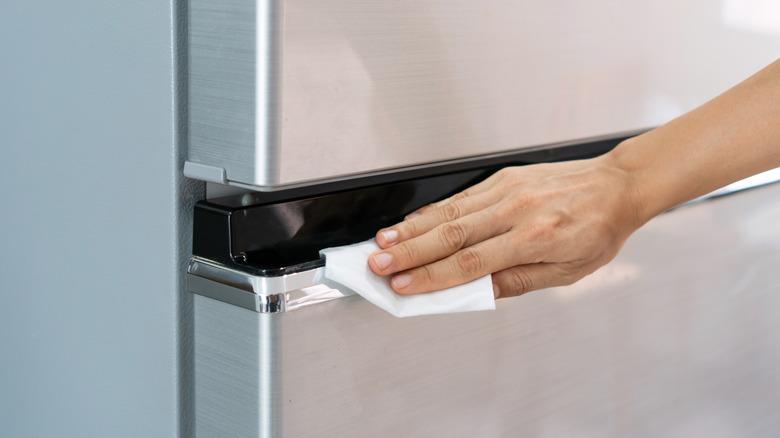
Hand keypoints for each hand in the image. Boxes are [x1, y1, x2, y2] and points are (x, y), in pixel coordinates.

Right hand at [367, 154, 645, 297]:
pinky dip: (431, 210)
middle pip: (451, 234)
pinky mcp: (503, 177)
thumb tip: (476, 292)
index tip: (404, 287)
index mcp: (535, 238)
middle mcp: (517, 210)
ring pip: (449, 211)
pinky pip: (461, 196)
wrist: (616, 186)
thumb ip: (518, 281)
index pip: (471, 263)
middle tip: (377, 265)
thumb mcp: (567, 272)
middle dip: (408, 252)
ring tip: (382, 243)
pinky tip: (412, 221)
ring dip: (411, 229)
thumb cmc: (597, 230)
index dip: (432, 277)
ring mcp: (507, 189)